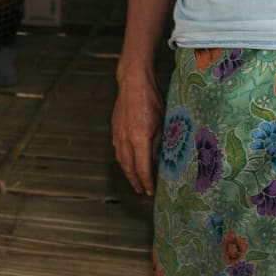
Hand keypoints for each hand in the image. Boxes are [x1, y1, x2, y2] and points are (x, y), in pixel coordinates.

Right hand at [112, 72, 163, 194]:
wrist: (133, 83)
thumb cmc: (151, 100)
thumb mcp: (161, 122)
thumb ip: (157, 142)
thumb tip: (156, 157)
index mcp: (139, 139)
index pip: (142, 168)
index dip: (146, 182)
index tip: (150, 191)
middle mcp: (126, 140)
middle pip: (128, 167)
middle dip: (135, 181)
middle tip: (141, 191)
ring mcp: (118, 135)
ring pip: (121, 159)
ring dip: (127, 172)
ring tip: (134, 180)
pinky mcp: (114, 129)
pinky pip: (117, 149)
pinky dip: (122, 159)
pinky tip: (127, 161)